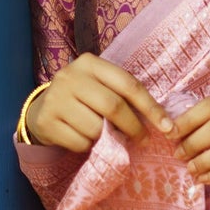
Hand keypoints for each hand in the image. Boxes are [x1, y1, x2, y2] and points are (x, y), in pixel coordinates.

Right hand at [24, 53, 174, 153]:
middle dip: (133, 127)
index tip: (167, 126)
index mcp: (90, 63)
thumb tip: (159, 121)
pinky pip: (79, 143)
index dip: (151, 107)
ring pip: (95, 128)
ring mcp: (56, 98)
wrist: (42, 108)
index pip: (128, 84)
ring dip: (106, 138)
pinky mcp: (46, 121)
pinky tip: (83, 139)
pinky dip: (88, 146)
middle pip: (113, 106)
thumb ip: (122, 95)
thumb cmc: (82, 97)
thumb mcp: (100, 86)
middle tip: (143, 140)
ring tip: (104, 135)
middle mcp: (70, 77)